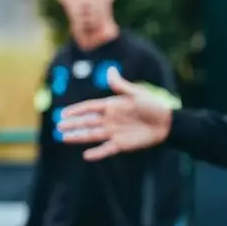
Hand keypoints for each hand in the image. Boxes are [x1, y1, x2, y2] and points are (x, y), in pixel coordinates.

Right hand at [57, 67, 172, 159]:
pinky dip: (97, 153)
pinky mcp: (121, 144)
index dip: (76, 110)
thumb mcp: (136, 94)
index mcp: (111, 106)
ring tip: (64, 138)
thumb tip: (110, 70)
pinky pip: (106, 149)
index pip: (89, 108)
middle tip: (59, 126)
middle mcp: (109, 120)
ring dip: (78, 136)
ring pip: (92, 135)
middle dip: (73, 124)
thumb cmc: (153, 105)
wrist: (168, 123)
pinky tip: (86, 155)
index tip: (64, 113)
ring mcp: (113, 132)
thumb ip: (121, 86)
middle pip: (87, 122)